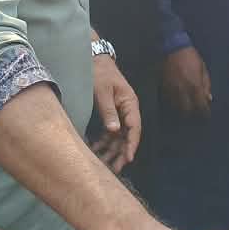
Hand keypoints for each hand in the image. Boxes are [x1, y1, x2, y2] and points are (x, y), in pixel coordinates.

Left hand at [89, 51, 140, 171]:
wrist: (94, 60)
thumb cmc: (99, 73)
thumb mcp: (102, 91)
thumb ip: (108, 111)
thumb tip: (114, 131)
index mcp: (130, 104)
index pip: (134, 128)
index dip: (132, 144)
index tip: (128, 159)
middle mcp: (127, 110)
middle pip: (127, 136)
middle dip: (122, 153)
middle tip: (116, 169)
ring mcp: (119, 113)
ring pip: (118, 137)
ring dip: (112, 151)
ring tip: (104, 165)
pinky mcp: (111, 114)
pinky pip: (110, 132)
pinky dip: (104, 142)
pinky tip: (96, 151)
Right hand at [161, 45, 211, 115]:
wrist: (173, 48)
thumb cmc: (191, 57)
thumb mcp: (203, 69)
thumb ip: (206, 85)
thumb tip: (209, 98)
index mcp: (195, 85)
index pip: (200, 105)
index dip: (204, 112)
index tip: (206, 115)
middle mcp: (183, 90)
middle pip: (187, 110)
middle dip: (192, 114)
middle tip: (196, 114)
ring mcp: (172, 90)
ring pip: (176, 107)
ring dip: (182, 110)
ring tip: (187, 110)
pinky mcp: (164, 87)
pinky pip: (169, 100)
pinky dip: (174, 104)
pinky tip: (177, 103)